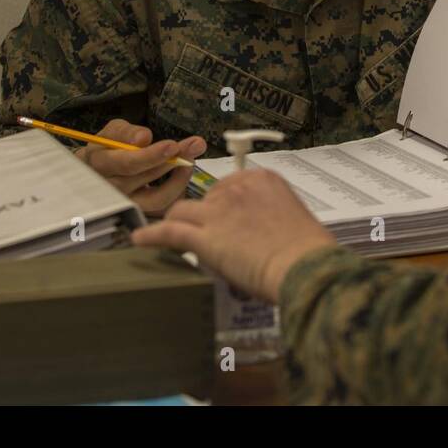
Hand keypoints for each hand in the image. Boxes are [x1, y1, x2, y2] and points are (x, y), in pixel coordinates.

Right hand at [73, 119, 205, 216]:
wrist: (97, 172)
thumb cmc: (107, 148)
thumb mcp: (112, 133)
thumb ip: (126, 132)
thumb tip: (144, 138)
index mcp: (100, 165)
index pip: (127, 164)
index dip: (151, 156)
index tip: (173, 145)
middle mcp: (111, 189)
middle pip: (145, 180)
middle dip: (173, 161)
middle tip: (195, 145)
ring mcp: (125, 205)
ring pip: (157, 199)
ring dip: (179, 179)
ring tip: (190, 160)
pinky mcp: (140, 213)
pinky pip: (164, 207)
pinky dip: (178, 191)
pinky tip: (184, 174)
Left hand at [131, 168, 336, 303]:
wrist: (304, 266)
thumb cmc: (307, 251)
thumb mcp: (293, 219)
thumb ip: (271, 217)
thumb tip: (259, 233)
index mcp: (263, 180)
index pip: (230, 186)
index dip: (224, 205)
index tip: (223, 218)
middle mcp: (237, 189)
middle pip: (205, 198)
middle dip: (204, 217)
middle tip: (209, 236)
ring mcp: (218, 211)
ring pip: (183, 211)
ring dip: (177, 224)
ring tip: (168, 235)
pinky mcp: (204, 237)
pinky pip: (168, 232)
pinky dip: (151, 236)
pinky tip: (140, 239)